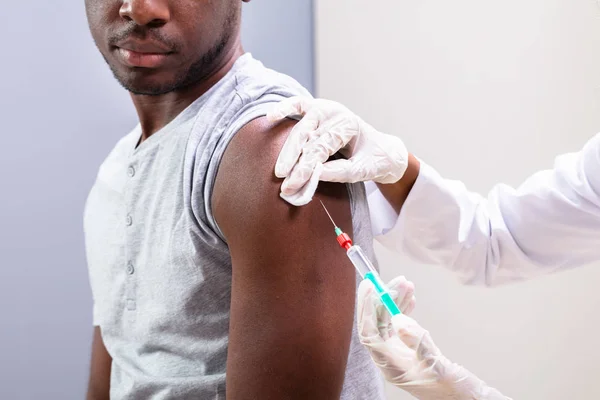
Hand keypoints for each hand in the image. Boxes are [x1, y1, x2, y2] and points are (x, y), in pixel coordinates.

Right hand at [267, 97, 408, 205]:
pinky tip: (270, 116)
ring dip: (288, 149)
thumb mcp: (364, 170)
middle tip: (283, 182)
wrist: (383, 151)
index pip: (322, 148)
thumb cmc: (374, 160)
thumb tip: (315, 175)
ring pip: (301, 127)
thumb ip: (340, 172)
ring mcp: (325, 110)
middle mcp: (336, 114)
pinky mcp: (317, 110)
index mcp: (349, 125)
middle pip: (308, 136)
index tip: (294, 185)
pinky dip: (285, 108)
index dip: (306, 168)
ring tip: (279, 170)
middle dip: (293, 160)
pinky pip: (298, 104)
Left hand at [358, 278, 509, 399]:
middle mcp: (389, 358)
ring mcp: (397, 352)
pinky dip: (404, 310)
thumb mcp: (437, 365)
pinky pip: (399, 325)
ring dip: (396, 301)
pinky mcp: (408, 349)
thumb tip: (399, 320)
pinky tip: (411, 299)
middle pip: (377, 322)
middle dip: (385, 299)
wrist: (465, 399)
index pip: (368, 332)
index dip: (366, 308)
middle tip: (397, 280)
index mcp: (389, 365)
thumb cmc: (452, 389)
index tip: (370, 286)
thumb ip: (418, 343)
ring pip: (389, 321)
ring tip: (407, 285)